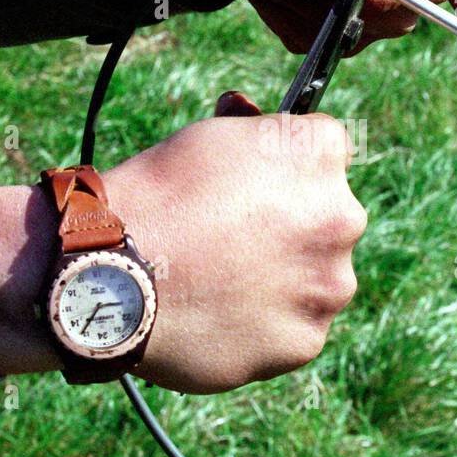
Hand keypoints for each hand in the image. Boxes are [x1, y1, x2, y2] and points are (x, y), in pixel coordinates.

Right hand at [0, 92, 365, 393]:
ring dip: (285, 282)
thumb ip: (253, 127)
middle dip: (293, 230)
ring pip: (317, 282)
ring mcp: (328, 286)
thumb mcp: (209, 135)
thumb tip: (254, 116)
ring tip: (220, 283)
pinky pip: (294, 331)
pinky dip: (266, 327)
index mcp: (321, 155)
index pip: (325, 155)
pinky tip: (221, 315)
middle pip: (330, 222)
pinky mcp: (304, 340)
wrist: (113, 271)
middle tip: (232, 241)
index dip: (287, 170)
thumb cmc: (157, 195)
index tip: (256, 188)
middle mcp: (343, 218)